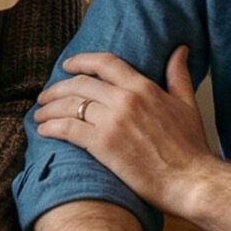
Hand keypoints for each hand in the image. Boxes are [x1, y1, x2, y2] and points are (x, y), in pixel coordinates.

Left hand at [32, 46, 213, 214]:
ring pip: (70, 105)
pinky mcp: (103, 145)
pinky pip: (68, 129)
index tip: (66, 66)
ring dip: (49, 109)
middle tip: (45, 96)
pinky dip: (52, 128)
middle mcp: (124, 99)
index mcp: (142, 87)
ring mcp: (112, 121)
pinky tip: (44, 131)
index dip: (80, 61)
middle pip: (79, 84)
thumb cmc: (191, 147)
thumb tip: (179, 50)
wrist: (191, 180)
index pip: (104, 63)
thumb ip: (178, 74)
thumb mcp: (186, 103)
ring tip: (39, 115)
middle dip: (57, 89)